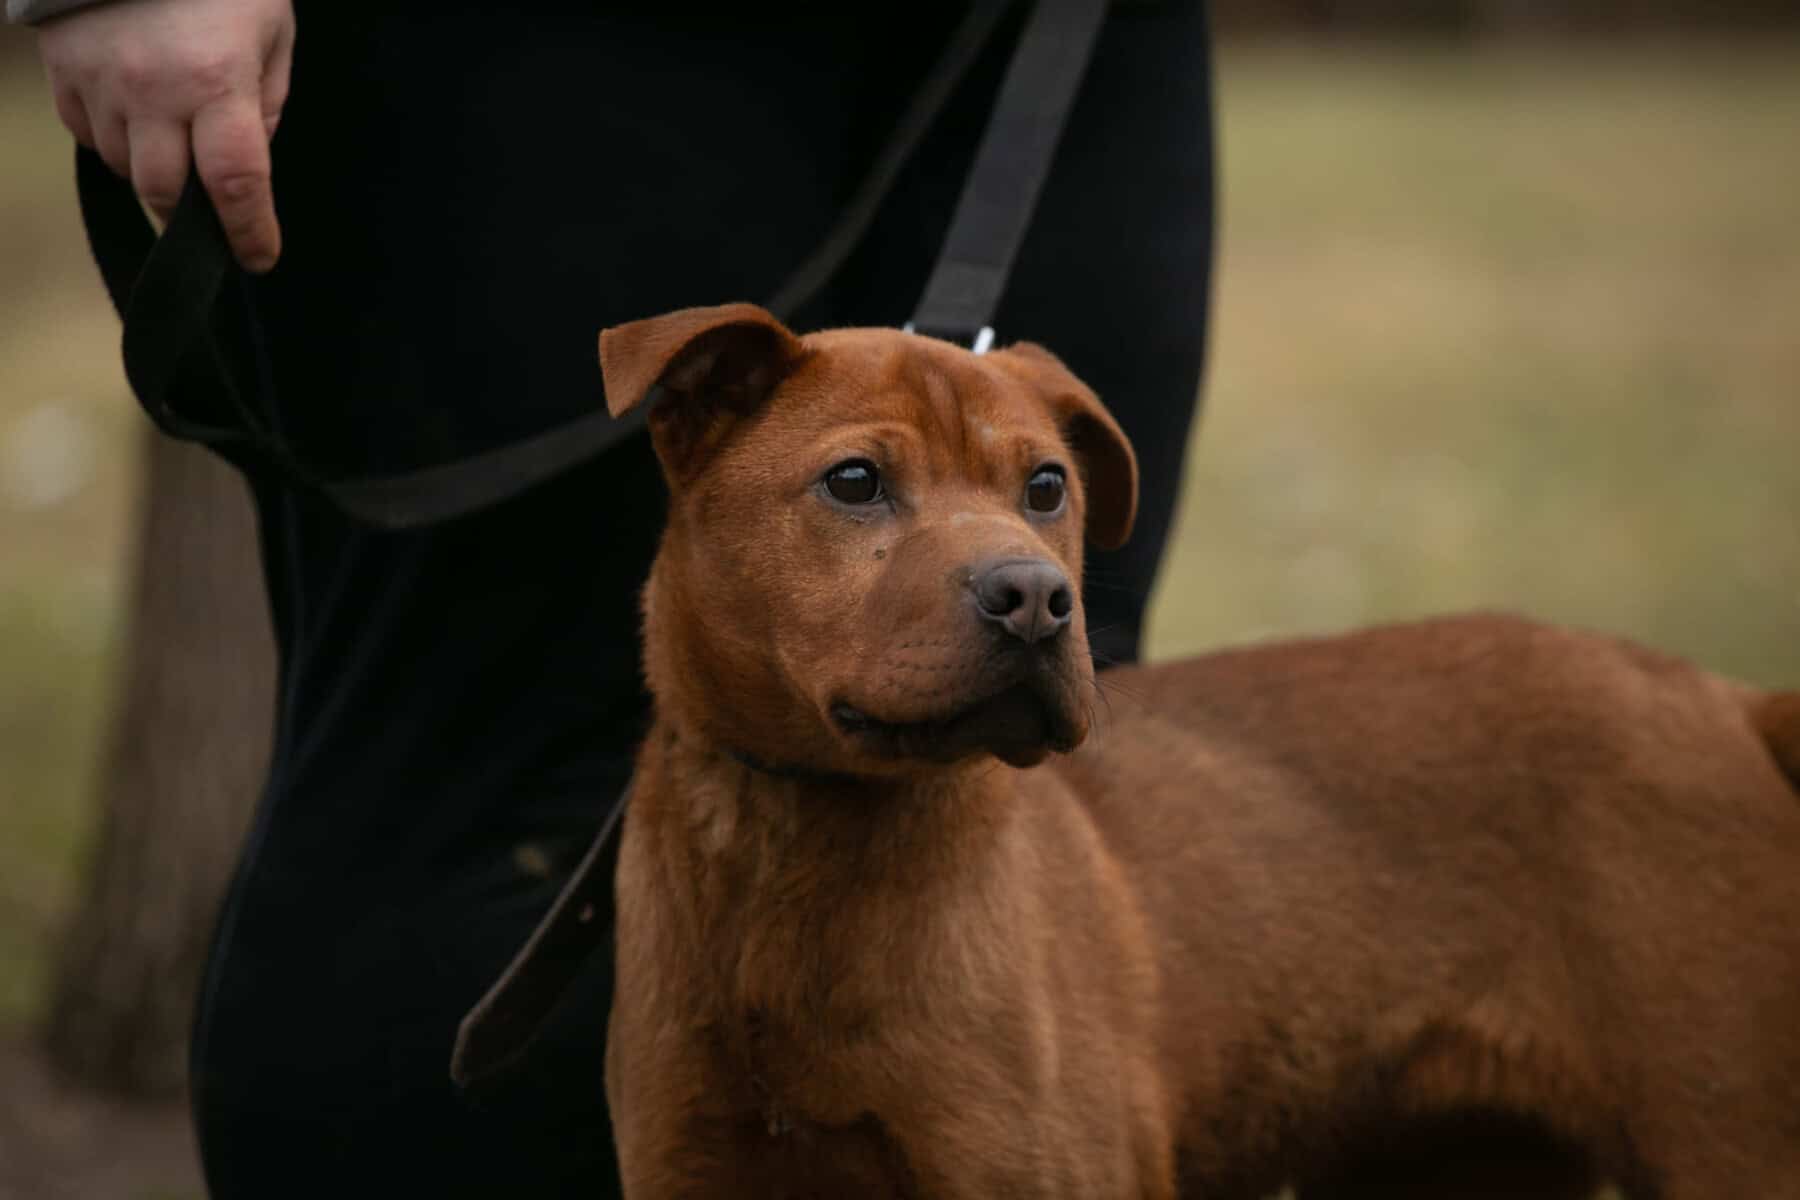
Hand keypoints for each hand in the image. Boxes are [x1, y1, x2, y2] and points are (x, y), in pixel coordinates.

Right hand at [38, 0, 296, 272]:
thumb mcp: (270, 32)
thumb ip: (267, 102)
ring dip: (154, 167)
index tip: (258, 258)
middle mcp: (154, 91)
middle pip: (164, 191)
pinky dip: (115, 137)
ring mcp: (100, 82)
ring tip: (175, 131)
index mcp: (217, 82)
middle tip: (211, 209)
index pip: (234, 183)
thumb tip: (251, 158)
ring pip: (124, 166)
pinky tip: (136, 109)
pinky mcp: (62, 70)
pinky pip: (88, 133)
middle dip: (190, 213)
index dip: (248, 232)